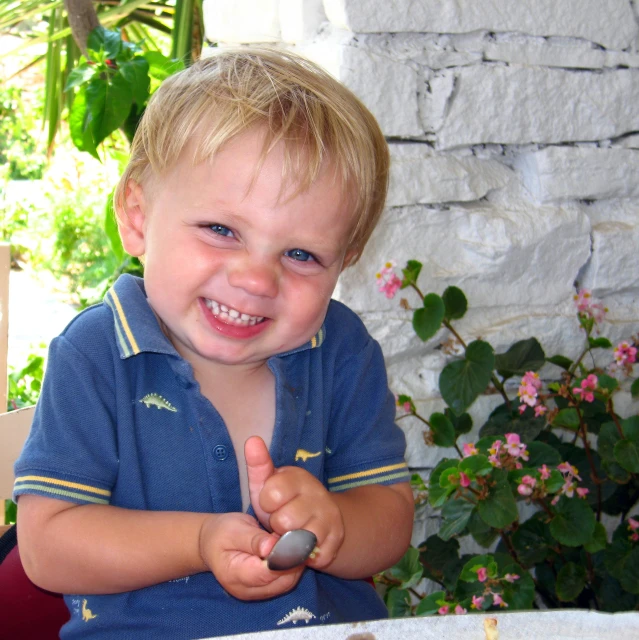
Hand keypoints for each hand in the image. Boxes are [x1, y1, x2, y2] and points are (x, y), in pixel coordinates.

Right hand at [198, 512, 303, 599]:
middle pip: (282, 581)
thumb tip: (273, 546)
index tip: (291, 538)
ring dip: (294, 563)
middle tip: (292, 537)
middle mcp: (246, 590)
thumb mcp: (234, 529)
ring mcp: (255, 593)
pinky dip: (291, 567)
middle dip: (293, 560)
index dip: (284, 557)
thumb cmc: (221, 533)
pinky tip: (287, 551)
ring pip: (287, 583)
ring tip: (289, 542)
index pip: (267, 573)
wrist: (211, 544)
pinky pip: (284, 582)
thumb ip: (254, 540)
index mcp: (234, 574)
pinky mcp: (263, 591)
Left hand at [245, 436, 344, 569]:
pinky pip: (314, 556)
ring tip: (290, 534)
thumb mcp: (268, 482)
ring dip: (290, 543)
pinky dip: (305, 556)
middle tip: (281, 521)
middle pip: (284, 521)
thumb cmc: (284, 500)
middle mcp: (319, 494)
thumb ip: (259, 464)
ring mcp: (330, 517)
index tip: (272, 501)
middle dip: (277, 526)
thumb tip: (252, 439)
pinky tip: (303, 545)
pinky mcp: (337, 539)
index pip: (272, 494)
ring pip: (299, 541)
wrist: (320, 516)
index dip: (267, 503)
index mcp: (299, 477)